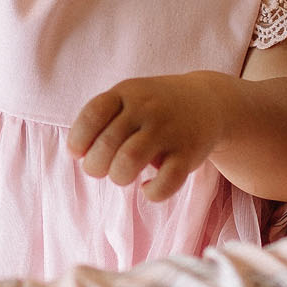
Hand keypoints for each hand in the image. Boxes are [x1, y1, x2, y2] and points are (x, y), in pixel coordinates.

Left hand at [69, 73, 229, 200]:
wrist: (209, 103)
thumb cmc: (155, 107)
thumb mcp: (129, 97)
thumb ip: (102, 118)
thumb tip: (77, 153)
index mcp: (127, 94)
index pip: (92, 115)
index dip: (78, 139)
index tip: (79, 153)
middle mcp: (147, 110)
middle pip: (107, 144)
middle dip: (94, 166)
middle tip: (100, 169)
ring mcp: (169, 131)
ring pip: (129, 162)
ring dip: (118, 177)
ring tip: (122, 176)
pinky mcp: (188, 155)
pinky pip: (165, 182)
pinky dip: (152, 192)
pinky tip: (148, 188)